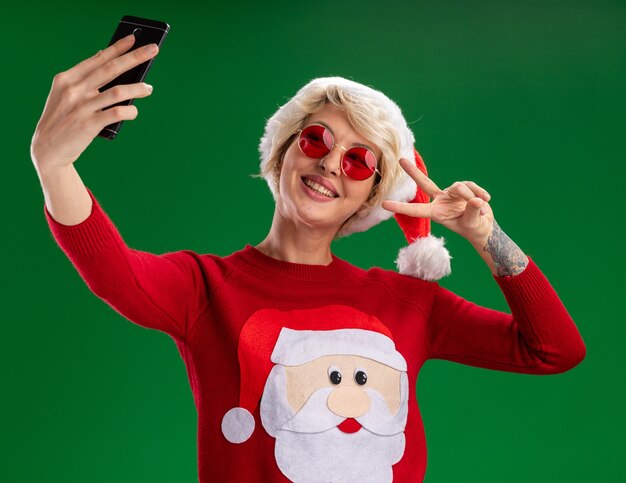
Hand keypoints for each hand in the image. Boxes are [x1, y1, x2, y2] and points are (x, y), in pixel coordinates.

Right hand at [30, 34, 157, 172]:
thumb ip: (83, 81)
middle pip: (111, 68)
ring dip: (137, 88)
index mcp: (67, 79)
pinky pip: (117, 113)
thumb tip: (108, 63)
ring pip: (118, 91)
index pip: (97, 59)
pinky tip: (134, 111)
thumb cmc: (63, 120)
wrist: (48, 149)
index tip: (132, 39)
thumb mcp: (65, 95)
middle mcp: (74, 89)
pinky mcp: (89, 124)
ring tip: (149, 88)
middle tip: (153, 50)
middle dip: (134, 57)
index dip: (117, 48)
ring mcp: (82, 106)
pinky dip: (130, 111)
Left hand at [382, 158, 493, 245]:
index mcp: (436, 213)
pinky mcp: (463, 188)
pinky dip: (479, 192)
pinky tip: (486, 200)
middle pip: (424, 183)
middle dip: (413, 172)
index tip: (384, 205)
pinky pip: (470, 185)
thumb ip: (472, 212)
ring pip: (459, 187)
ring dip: (472, 197)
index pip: (416, 210)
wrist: (483, 226)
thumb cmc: (473, 228)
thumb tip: (475, 200)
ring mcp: (450, 193)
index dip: (400, 207)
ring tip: (481, 209)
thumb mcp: (472, 224)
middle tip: (400, 160)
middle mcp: (440, 200)